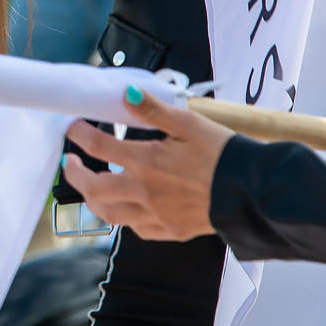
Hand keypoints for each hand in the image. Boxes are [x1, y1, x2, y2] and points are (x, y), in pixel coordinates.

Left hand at [59, 86, 232, 241]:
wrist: (254, 192)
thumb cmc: (225, 155)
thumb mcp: (190, 124)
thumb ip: (154, 110)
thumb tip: (127, 95)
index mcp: (146, 163)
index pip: (99, 147)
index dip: (80, 135)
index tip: (73, 128)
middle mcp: (145, 192)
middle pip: (94, 188)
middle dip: (76, 174)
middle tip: (71, 162)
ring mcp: (156, 215)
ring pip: (110, 214)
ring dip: (94, 200)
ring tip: (91, 187)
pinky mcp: (171, 230)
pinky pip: (138, 229)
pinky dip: (126, 219)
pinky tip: (128, 209)